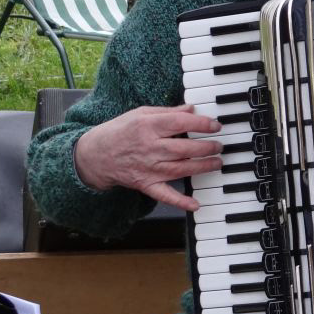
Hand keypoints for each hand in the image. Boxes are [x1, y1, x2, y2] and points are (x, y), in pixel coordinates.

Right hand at [73, 104, 223, 211]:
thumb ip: (167, 112)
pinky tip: (195, 204)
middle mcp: (149, 148)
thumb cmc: (119, 131)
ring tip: (217, 162)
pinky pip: (164, 194)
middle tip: (219, 146)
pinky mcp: (145, 184)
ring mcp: (148, 168)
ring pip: (180, 169)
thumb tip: (191, 109)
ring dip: (202, 167)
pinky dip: (180, 201)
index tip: (215, 125)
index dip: (201, 124)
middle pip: (183, 149)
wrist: (94, 155)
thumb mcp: (140, 114)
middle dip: (206, 147)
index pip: (180, 124)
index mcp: (148, 127)